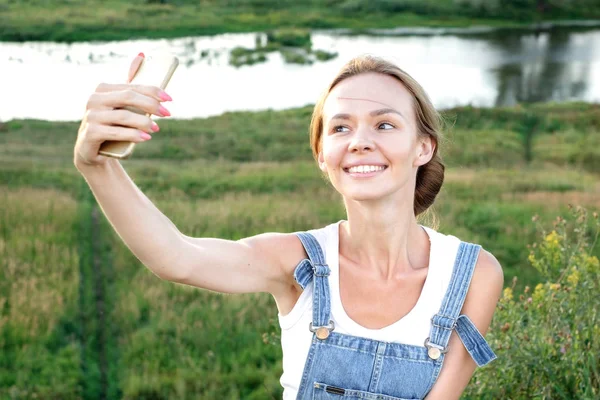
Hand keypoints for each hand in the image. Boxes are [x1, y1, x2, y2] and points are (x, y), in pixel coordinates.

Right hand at [74, 53, 171, 168]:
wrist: (93, 152)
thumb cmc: (112, 125)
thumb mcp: (121, 105)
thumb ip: (130, 84)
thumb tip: (142, 54)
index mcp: (103, 89)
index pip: (132, 87)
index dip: (153, 91)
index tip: (170, 99)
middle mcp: (94, 99)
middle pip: (128, 97)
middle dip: (151, 105)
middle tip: (167, 114)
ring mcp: (90, 116)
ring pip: (123, 116)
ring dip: (144, 122)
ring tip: (156, 129)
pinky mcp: (90, 134)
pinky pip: (115, 132)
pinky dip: (133, 135)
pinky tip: (145, 138)